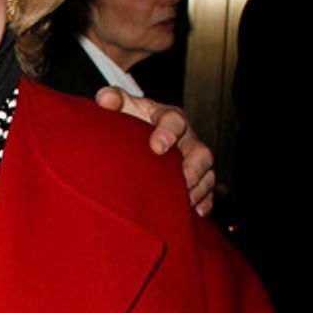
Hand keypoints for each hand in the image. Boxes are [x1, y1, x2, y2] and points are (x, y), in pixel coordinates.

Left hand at [94, 87, 215, 217]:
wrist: (137, 136)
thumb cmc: (131, 119)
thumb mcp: (121, 106)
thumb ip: (113, 100)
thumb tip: (105, 99)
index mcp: (167, 118)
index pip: (174, 120)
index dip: (168, 132)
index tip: (157, 146)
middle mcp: (186, 139)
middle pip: (201, 151)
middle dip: (195, 167)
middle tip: (185, 180)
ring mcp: (193, 161)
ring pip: (208, 174)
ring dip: (200, 189)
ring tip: (188, 201)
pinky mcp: (195, 179)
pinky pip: (208, 192)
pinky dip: (205, 202)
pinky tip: (196, 213)